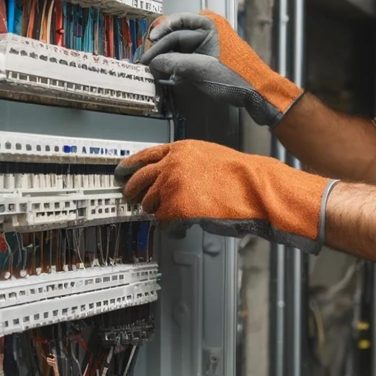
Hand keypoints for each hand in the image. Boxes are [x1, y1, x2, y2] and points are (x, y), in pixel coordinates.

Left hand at [115, 140, 336, 252]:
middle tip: (133, 200)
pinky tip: (179, 226)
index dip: (129, 166)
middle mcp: (172, 164)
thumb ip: (187, 162)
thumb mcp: (210, 156)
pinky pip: (161, 220)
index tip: (121, 172)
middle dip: (133, 192)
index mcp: (181, 149)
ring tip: (168, 215)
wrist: (255, 187)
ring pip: (149, 203)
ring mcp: (171, 184)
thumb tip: (170, 175)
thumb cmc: (242, 175)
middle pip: (139, 180)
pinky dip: (168, 226)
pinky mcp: (175, 205)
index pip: (144, 155)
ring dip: (156, 211)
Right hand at [140, 11, 302, 126]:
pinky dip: (176, 66)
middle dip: (160, 50)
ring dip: (166, 59)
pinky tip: (167, 74)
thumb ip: (174, 63)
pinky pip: (187, 58)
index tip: (148, 48)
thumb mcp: (200, 69)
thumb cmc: (238, 78)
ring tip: (154, 70)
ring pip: (179, 49)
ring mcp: (209, 45)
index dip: (158, 37)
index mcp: (210, 25)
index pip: (176, 25)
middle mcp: (209, 32)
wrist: (258, 94)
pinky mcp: (209, 59)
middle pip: (175, 37)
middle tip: (146, 63)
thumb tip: (154, 63)